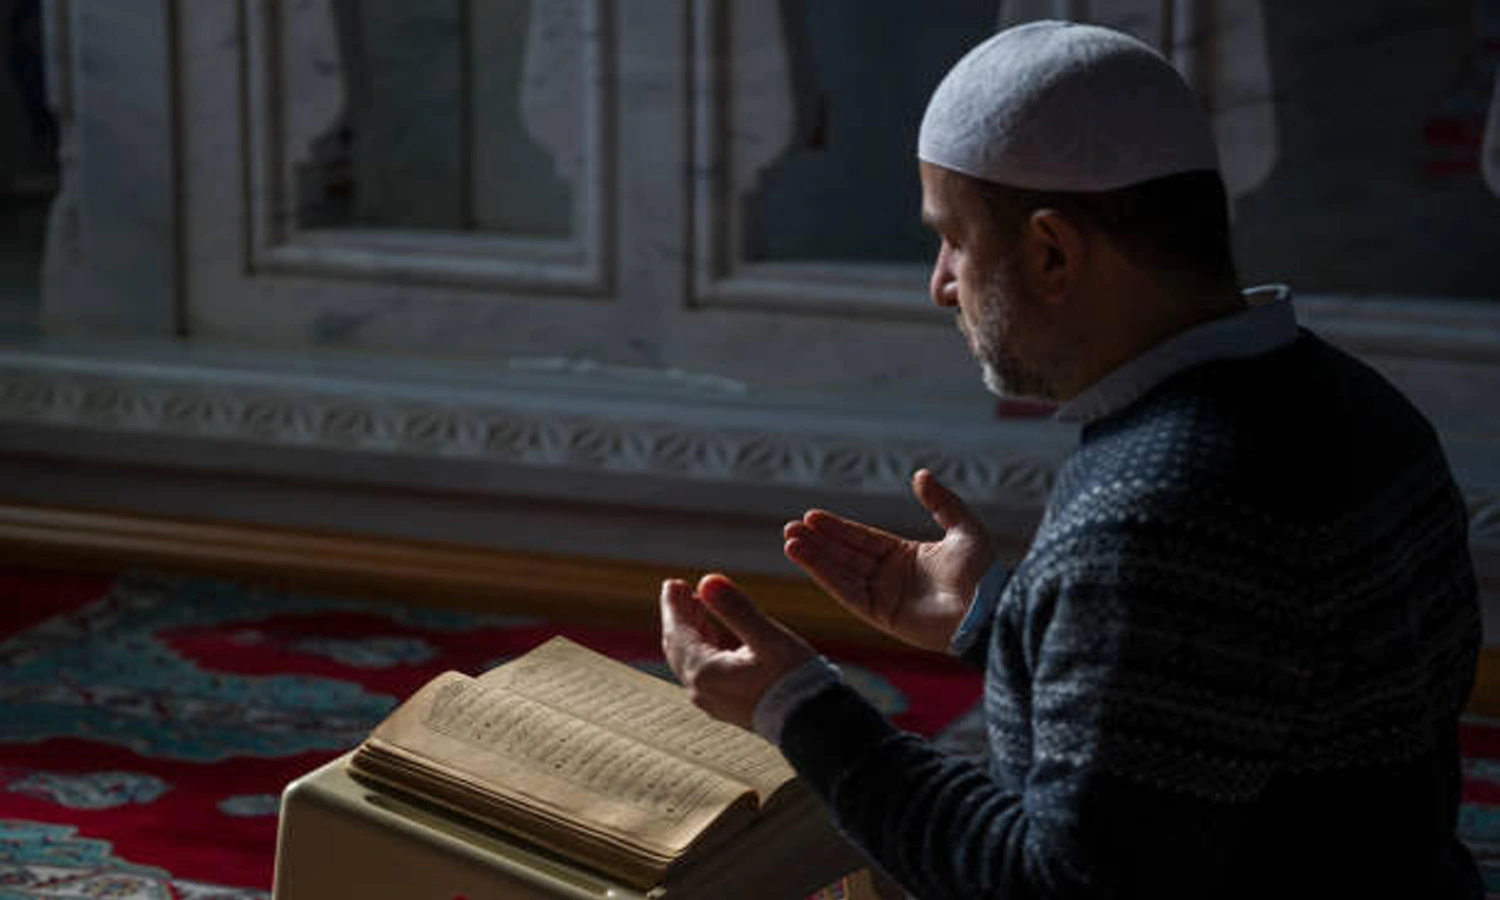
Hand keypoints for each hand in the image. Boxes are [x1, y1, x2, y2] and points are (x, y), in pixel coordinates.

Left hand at [659, 574, 815, 730]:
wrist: (811, 722)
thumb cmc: (791, 680)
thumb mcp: (766, 637)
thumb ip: (735, 608)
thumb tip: (707, 580)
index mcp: (705, 673)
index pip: (677, 634)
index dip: (673, 606)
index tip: (673, 583)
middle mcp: (702, 691)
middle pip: (678, 647)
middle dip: (679, 616)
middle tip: (680, 589)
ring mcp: (713, 701)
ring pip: (690, 660)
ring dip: (691, 631)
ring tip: (698, 606)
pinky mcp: (727, 706)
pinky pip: (703, 672)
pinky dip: (703, 648)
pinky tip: (714, 635)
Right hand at [783, 468, 995, 651]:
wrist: (989, 608)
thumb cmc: (983, 572)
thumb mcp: (963, 527)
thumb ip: (941, 502)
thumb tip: (920, 475)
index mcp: (907, 557)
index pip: (863, 539)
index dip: (838, 528)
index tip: (811, 516)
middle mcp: (891, 577)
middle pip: (846, 555)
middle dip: (819, 542)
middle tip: (791, 527)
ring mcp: (885, 597)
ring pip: (841, 573)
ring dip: (815, 558)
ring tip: (789, 540)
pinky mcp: (881, 615)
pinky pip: (846, 592)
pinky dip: (824, 576)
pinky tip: (805, 559)